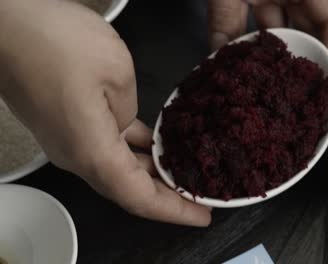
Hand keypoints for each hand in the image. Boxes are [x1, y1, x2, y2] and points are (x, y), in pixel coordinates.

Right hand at [0, 0, 210, 225]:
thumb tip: (126, 120)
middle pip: (129, 189)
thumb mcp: (115, 72)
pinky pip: (108, 148)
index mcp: (91, 151)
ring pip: (119, 170)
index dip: (174, 210)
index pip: (140, 198)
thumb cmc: (51, 42)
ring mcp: (70, 141)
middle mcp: (77, 156)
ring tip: (184, 172)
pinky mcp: (68, 125)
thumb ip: (130, 109)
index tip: (202, 215)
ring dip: (152, 174)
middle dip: (167, 196)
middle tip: (200, 195)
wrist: (4, 24)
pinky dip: (135, 153)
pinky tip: (155, 145)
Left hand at [207, 0, 327, 79]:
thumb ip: (225, 19)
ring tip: (275, 83)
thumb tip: (218, 59)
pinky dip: (260, 35)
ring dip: (280, 52)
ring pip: (290, 24)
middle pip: (314, 28)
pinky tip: (251, 55)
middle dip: (308, 61)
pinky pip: (270, 14)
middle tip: (303, 94)